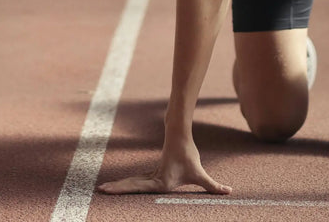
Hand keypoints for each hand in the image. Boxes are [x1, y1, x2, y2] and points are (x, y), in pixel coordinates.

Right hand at [98, 137, 230, 194]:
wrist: (179, 136)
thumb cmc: (188, 156)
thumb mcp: (200, 174)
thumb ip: (213, 186)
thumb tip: (229, 191)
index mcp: (160, 182)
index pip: (138, 188)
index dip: (123, 189)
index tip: (108, 189)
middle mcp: (153, 179)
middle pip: (131, 185)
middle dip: (116, 189)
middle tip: (99, 191)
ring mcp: (150, 175)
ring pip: (132, 183)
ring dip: (119, 187)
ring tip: (103, 190)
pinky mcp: (152, 174)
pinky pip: (136, 182)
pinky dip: (126, 185)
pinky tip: (119, 188)